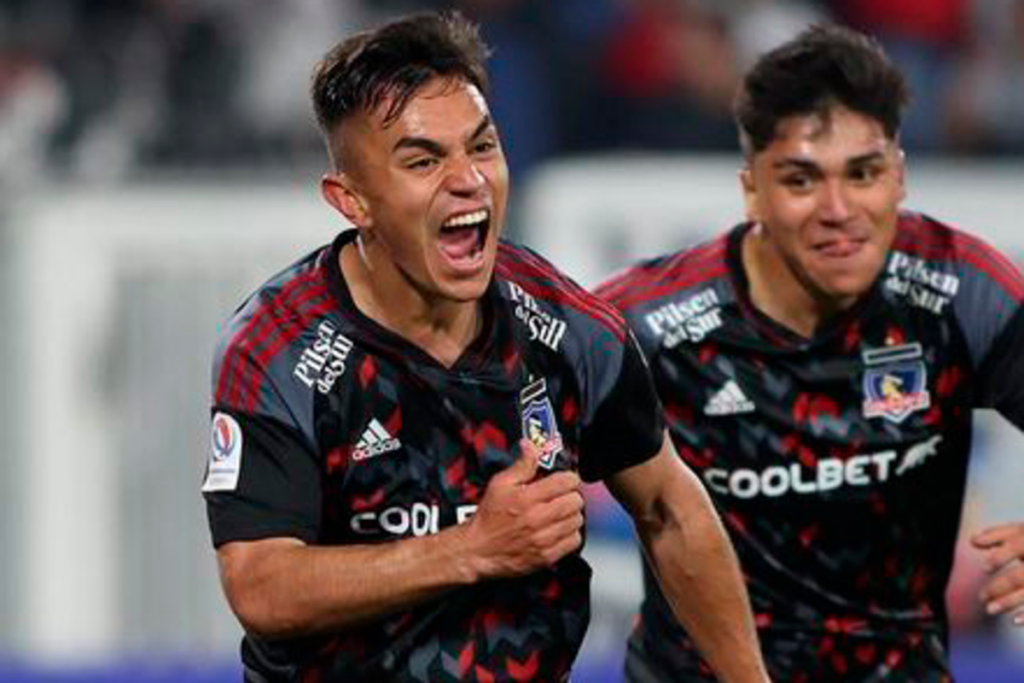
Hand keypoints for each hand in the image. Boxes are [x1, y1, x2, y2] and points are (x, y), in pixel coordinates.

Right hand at [458, 437, 583, 579]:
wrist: (478, 551)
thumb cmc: (488, 517)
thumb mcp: (499, 484)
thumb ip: (521, 465)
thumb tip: (530, 445)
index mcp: (527, 498)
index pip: (567, 482)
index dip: (568, 478)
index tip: (563, 481)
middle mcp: (538, 518)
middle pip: (576, 501)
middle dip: (570, 496)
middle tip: (560, 497)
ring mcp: (544, 539)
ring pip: (577, 521)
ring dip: (570, 515)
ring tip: (558, 514)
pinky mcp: (547, 557)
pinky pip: (574, 541)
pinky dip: (569, 535)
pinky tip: (558, 530)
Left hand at [972, 523, 1023, 624]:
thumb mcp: (1021, 531)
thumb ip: (997, 535)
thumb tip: (973, 541)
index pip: (1016, 546)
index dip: (1000, 557)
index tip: (985, 568)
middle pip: (1020, 577)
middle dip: (999, 587)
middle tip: (981, 597)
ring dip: (1009, 602)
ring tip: (989, 610)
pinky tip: (1014, 621)